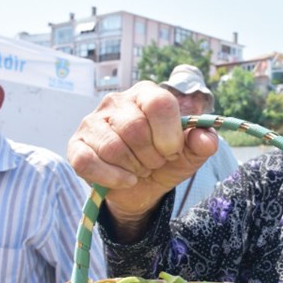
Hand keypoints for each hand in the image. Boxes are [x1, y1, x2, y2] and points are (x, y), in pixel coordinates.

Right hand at [68, 81, 217, 220]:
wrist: (142, 188)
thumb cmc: (166, 161)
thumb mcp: (190, 154)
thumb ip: (203, 143)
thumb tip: (206, 139)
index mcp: (147, 94)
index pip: (159, 103)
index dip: (169, 134)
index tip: (172, 151)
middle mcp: (116, 102)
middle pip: (135, 128)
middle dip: (152, 155)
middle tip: (154, 162)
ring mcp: (92, 122)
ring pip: (113, 146)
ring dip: (133, 168)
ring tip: (139, 169)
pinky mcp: (76, 146)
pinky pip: (88, 162)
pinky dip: (112, 177)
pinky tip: (125, 181)